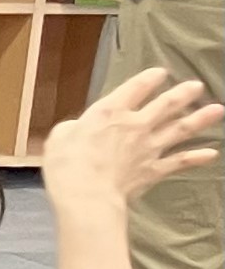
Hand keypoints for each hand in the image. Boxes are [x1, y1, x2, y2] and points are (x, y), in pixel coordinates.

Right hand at [40, 66, 218, 218]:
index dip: (148, 79)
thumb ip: (74, 128)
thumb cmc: (67, 165)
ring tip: (218, 109)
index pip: (134, 89)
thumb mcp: (60, 137)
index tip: (160, 73)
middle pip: (165, 105)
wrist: (87, 195)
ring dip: (200, 119)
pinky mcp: (154, 170)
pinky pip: (179, 162)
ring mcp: (148, 148)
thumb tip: (79, 128)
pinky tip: (212, 153)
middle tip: (196, 86)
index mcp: (110, 112)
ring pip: (179, 129)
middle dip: (182, 94)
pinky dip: (196, 157)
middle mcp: (135, 125)